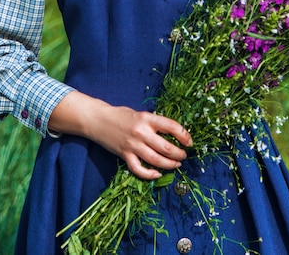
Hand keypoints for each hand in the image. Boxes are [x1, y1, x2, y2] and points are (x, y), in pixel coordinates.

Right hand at [48, 91, 192, 179]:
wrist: (98, 120)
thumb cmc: (121, 115)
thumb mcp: (140, 113)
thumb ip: (154, 123)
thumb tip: (172, 133)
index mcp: (147, 118)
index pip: (172, 127)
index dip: (184, 135)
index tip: (189, 142)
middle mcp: (141, 132)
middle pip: (166, 147)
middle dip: (179, 154)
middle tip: (184, 155)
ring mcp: (132, 145)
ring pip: (156, 160)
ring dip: (169, 165)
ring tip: (176, 165)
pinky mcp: (124, 155)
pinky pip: (139, 169)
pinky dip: (150, 174)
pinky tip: (157, 174)